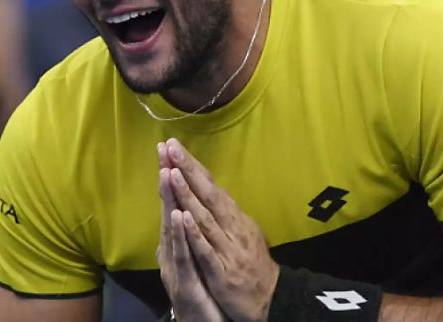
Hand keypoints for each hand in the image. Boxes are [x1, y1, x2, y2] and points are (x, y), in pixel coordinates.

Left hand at [163, 139, 279, 321]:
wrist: (272, 298)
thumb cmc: (252, 263)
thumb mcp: (242, 232)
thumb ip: (226, 213)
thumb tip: (213, 191)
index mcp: (233, 217)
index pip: (209, 185)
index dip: (192, 165)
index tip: (174, 145)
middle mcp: (231, 226)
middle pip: (207, 193)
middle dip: (187, 169)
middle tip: (171, 146)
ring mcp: (227, 248)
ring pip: (204, 217)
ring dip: (188, 194)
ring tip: (172, 173)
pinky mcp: (222, 271)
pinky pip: (207, 249)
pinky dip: (194, 233)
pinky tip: (182, 217)